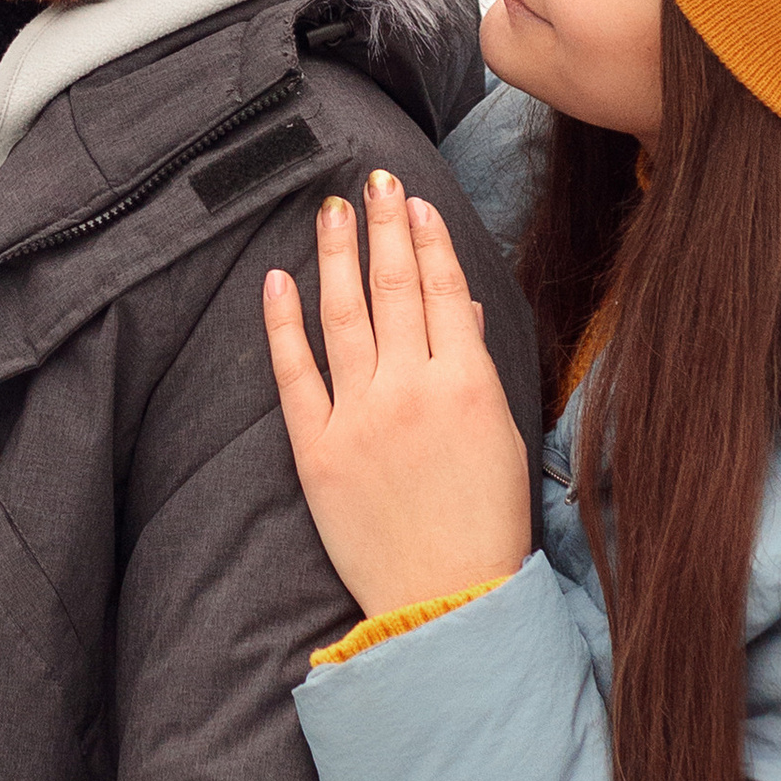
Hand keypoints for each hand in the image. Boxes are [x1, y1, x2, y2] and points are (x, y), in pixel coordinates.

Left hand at [262, 173, 531, 621]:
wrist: (445, 601)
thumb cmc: (484, 524)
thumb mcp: (502, 436)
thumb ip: (475, 367)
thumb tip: (458, 309)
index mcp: (468, 386)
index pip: (445, 292)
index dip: (429, 242)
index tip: (415, 204)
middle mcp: (412, 391)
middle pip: (396, 290)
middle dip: (385, 227)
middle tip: (374, 180)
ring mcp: (360, 418)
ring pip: (345, 317)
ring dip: (337, 256)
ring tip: (330, 210)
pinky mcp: (316, 450)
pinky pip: (294, 374)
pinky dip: (283, 324)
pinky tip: (278, 281)